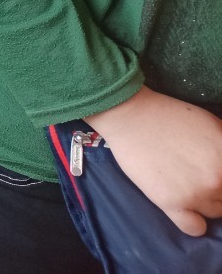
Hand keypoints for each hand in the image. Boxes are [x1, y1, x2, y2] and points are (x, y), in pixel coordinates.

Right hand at [87, 87, 221, 234]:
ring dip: (206, 202)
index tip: (214, 174)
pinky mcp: (171, 203)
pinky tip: (185, 209)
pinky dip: (194, 222)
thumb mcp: (212, 124)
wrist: (130, 116)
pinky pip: (195, 228)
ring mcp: (195, 194)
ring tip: (189, 187)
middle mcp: (217, 179)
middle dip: (218, 189)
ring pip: (215, 213)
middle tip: (200, 176)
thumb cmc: (168, 115)